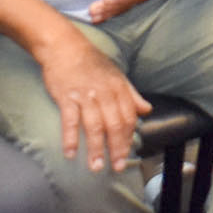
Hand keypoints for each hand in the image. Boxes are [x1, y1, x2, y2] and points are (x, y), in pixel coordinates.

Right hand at [34, 37, 147, 172]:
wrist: (64, 46)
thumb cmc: (91, 62)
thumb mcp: (117, 74)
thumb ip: (132, 95)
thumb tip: (147, 110)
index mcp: (118, 88)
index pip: (128, 117)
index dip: (128, 138)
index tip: (126, 155)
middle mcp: (104, 93)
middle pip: (114, 125)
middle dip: (117, 148)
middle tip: (117, 167)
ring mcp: (85, 96)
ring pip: (94, 126)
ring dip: (96, 148)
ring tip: (96, 166)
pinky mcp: (66, 97)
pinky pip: (70, 120)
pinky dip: (70, 138)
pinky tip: (70, 153)